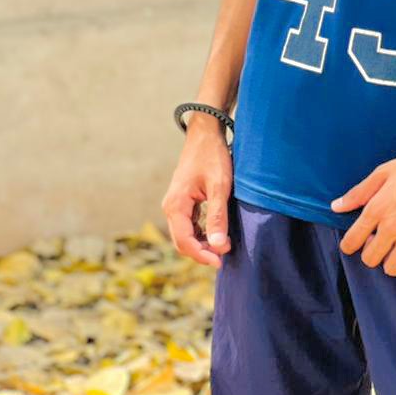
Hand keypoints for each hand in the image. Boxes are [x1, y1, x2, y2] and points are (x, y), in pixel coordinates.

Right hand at [161, 122, 233, 268]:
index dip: (201, 255)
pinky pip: (188, 225)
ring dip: (202, 243)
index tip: (221, 261)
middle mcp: (170, 207)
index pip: (184, 241)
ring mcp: (175, 204)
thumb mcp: (219, 186)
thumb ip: (217, 216)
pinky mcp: (183, 201)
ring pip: (185, 234)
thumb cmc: (213, 156)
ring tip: (223, 245)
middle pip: (182, 241)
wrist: (206, 133)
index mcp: (175, 205)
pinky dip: (201, 233)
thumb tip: (218, 246)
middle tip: (224, 255)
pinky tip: (216, 233)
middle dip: (202, 252)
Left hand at [331, 146, 395, 276]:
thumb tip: (336, 207)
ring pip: (392, 268)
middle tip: (379, 239)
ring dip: (391, 260)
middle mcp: (392, 226)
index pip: (351, 242)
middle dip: (371, 252)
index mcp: (377, 208)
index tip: (357, 240)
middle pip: (370, 260)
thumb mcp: (382, 173)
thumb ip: (358, 193)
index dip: (350, 244)